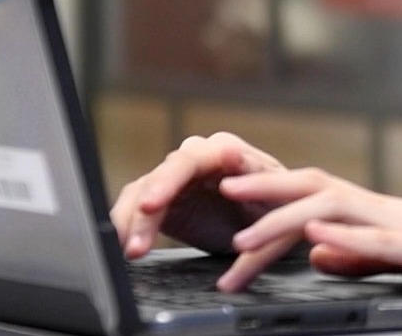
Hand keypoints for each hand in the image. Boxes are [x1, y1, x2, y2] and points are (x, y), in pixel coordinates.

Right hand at [109, 132, 286, 259]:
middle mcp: (192, 159)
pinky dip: (128, 230)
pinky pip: (137, 212)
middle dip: (142, 208)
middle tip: (132, 239)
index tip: (152, 205)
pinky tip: (124, 248)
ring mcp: (175, 180)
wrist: (272, 220)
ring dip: (132, 224)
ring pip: (142, 196)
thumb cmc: (278, 199)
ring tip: (130, 252)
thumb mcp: (274, 188)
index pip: (187, 161)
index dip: (166, 182)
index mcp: (221, 150)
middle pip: (158, 178)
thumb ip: (252, 170)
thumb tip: (229, 152)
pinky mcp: (163, 203)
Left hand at [218, 168, 401, 292]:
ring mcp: (396, 223)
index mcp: (365, 211)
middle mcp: (375, 208)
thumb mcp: (390, 254)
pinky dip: (343, 238)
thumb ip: (353, 252)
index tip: (222, 194)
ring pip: (332, 208)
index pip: (306, 195)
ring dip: (285, 218)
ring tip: (245, 235)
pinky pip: (375, 238)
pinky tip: (316, 242)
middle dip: (262, 186)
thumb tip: (314, 254)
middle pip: (310, 185)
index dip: (264, 191)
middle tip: (218, 188)